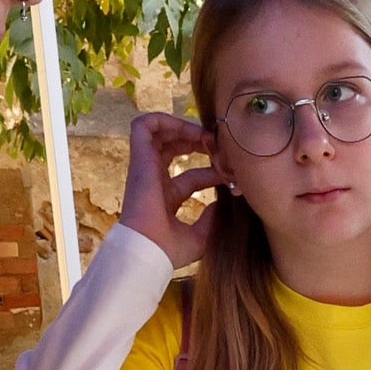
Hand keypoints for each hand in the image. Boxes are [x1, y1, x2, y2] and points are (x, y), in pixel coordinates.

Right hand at [119, 109, 220, 266]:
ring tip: (204, 134)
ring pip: (159, 133)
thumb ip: (211, 220)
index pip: (193, 176)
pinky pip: (142, 126)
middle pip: (174, 148)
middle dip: (197, 141)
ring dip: (183, 127)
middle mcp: (155, 180)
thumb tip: (223, 204)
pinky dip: (162, 118)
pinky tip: (186, 128)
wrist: (148, 251)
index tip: (230, 173)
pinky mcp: (139, 159)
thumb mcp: (200, 237)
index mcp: (167, 198)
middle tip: (217, 144)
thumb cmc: (168, 250)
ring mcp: (146, 168)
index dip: (212, 170)